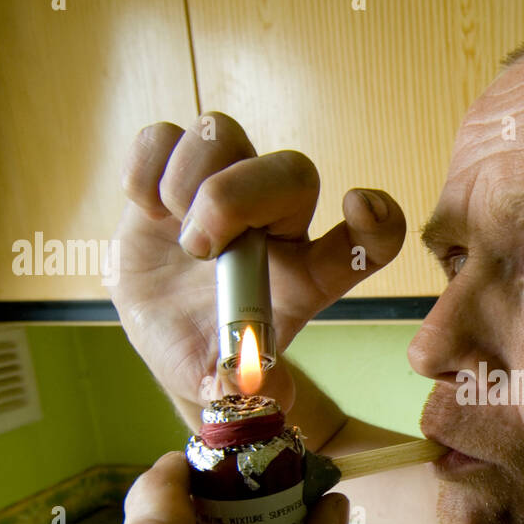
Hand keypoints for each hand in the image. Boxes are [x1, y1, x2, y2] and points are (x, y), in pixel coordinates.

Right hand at [109, 112, 406, 415]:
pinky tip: (144, 209)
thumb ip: (244, 388)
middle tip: (198, 247)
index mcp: (309, 275)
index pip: (370, 240)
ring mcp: (226, 186)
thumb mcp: (226, 384)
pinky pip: (165, 136)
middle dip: (237, 196)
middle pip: (293, 171)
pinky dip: (148, 167)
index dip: (378, 220)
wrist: (164, 336)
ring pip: (227, 134)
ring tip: (169, 226)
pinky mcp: (174, 170)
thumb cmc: (209, 355)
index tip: (359, 206)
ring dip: (189, 178)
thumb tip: (253, 385)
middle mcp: (276, 221)